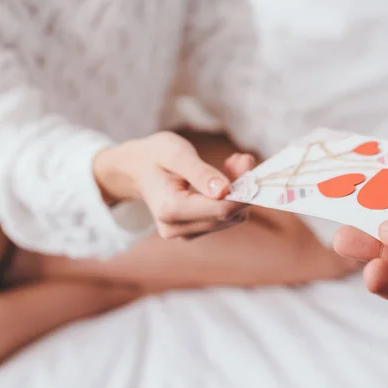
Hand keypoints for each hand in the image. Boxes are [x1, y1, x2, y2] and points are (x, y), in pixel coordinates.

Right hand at [93, 131, 253, 238]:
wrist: (137, 169)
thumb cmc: (155, 156)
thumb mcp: (175, 153)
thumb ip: (200, 172)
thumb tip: (224, 191)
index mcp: (170, 209)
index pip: (221, 209)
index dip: (243, 191)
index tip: (250, 164)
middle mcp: (176, 229)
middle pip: (228, 215)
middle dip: (242, 187)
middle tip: (242, 158)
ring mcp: (185, 233)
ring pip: (230, 217)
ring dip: (238, 191)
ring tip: (232, 163)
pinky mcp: (194, 231)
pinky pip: (224, 218)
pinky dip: (231, 198)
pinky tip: (224, 178)